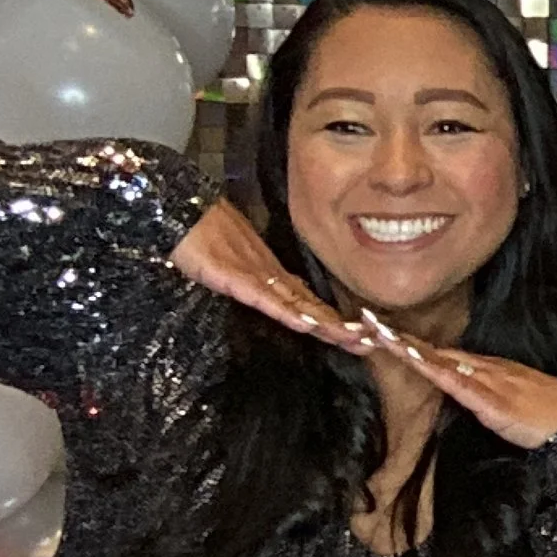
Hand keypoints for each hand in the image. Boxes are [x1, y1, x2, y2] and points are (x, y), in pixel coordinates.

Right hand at [169, 200, 362, 352]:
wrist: (183, 212)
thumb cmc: (205, 234)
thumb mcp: (236, 266)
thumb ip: (257, 283)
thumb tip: (279, 299)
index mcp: (273, 275)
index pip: (309, 303)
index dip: (334, 321)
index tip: (361, 337)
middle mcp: (273, 276)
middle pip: (312, 307)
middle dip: (341, 327)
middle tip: (373, 344)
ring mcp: (257, 276)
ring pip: (298, 305)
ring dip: (327, 324)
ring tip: (354, 339)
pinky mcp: (237, 278)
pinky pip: (266, 299)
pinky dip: (287, 312)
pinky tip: (307, 325)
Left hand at [359, 313, 556, 448]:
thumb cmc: (556, 422)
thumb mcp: (517, 409)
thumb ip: (494, 402)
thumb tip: (471, 402)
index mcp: (493, 371)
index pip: (444, 355)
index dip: (413, 346)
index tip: (383, 335)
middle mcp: (488, 368)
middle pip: (435, 350)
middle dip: (399, 338)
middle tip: (364, 320)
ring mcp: (490, 381)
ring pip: (438, 360)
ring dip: (405, 346)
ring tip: (374, 332)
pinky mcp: (492, 400)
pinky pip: (454, 381)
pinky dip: (430, 368)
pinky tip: (410, 358)